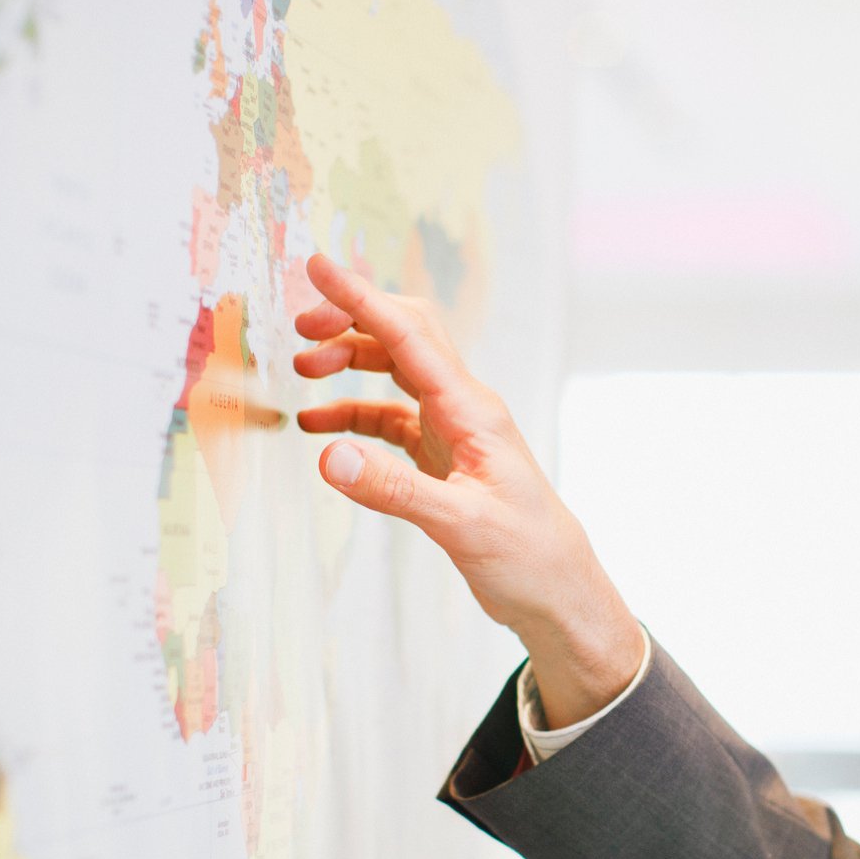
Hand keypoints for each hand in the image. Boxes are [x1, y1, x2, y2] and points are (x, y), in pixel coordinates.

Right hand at [291, 253, 642, 726]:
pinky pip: (392, 420)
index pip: (410, 336)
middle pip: (404, 337)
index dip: (361, 298)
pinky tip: (322, 430)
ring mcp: (454, 432)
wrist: (558, 591)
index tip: (319, 267)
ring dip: (350, 365)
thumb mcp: (460, 525)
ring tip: (303, 374)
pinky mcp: (444, 459)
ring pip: (395, 374)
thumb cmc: (527, 556)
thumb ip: (395, 491)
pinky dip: (355, 416)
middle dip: (352, 321)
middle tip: (300, 327)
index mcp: (472, 410)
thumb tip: (330, 457)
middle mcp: (464, 410)